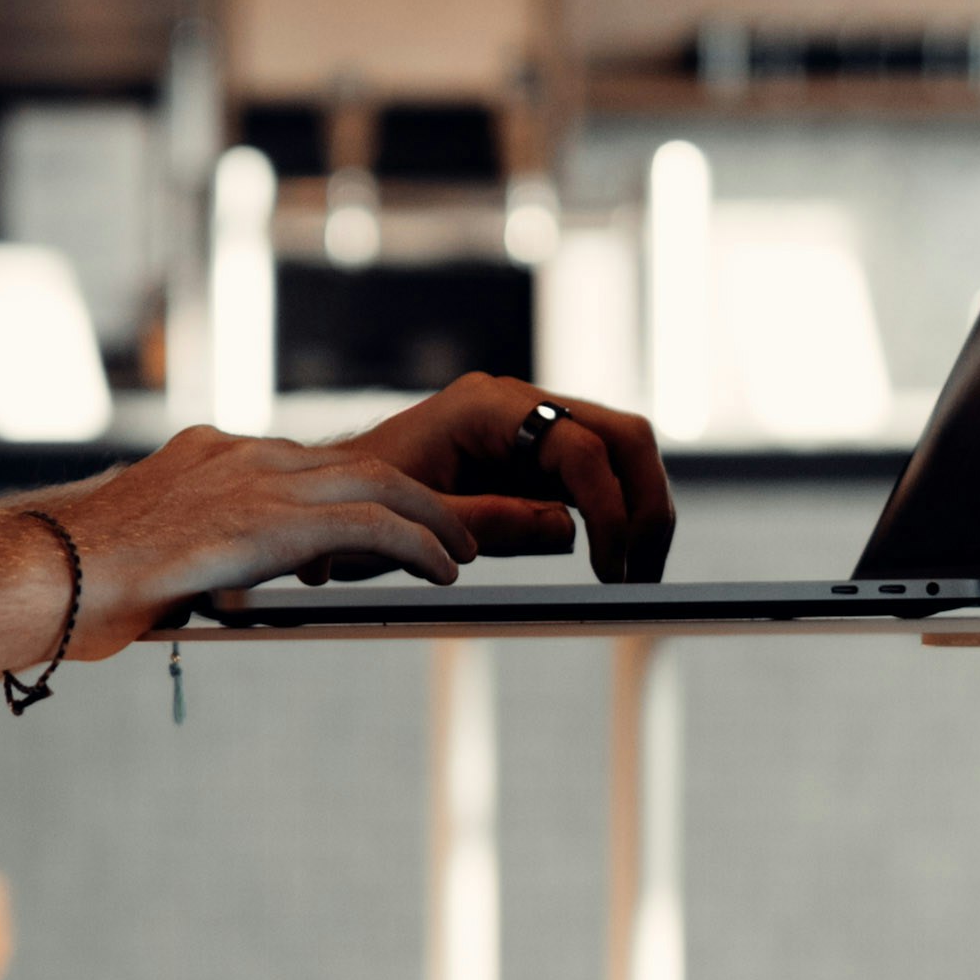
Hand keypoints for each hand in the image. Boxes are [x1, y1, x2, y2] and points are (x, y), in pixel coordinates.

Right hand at [63, 422, 488, 637]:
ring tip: (463, 550)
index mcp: (210, 456)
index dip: (358, 493)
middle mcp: (240, 455)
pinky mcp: (270, 518)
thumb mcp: (147, 554)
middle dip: (412, 495)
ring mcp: (256, 480)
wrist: (51, 573)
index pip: (308, 464)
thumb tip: (202, 588)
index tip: (383, 519)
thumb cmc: (78, 580)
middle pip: (356, 461)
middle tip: (451, 527)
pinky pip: (369, 523)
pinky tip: (442, 571)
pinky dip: (417, 544)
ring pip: (376, 482)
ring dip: (431, 517)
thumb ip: (190, 554)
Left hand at [351, 373, 675, 584]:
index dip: (607, 509)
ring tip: (636, 575)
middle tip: (642, 572)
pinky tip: (615, 561)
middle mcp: (519, 405)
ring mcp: (533, 426)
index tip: (609, 567)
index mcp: (487, 407)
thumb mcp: (420, 522)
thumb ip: (494, 522)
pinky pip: (597, 475)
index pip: (580, 447)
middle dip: (645, 504)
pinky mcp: (537, 455)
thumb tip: (570, 531)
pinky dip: (617, 514)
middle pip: (623, 436)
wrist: (334, 496)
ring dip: (641, 511)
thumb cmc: (360, 505)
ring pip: (623, 451)